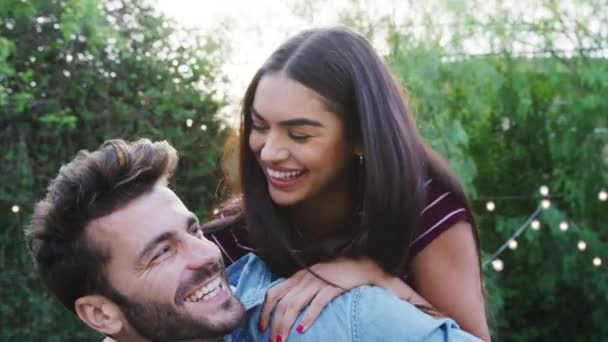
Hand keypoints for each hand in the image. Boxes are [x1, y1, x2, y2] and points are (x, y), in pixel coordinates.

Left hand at [259, 257, 394, 341]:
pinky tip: (302, 329)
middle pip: (282, 303)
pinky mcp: (332, 288)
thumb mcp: (313, 279)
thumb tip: (285, 309)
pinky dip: (308, 317)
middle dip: (274, 324)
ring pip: (295, 305)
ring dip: (285, 324)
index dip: (265, 311)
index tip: (262, 326)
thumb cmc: (336, 275)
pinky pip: (317, 304)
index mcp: (297, 276)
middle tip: (272, 340)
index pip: (273, 293)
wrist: (361, 265)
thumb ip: (300, 289)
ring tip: (282, 339)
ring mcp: (318, 282)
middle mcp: (304, 278)